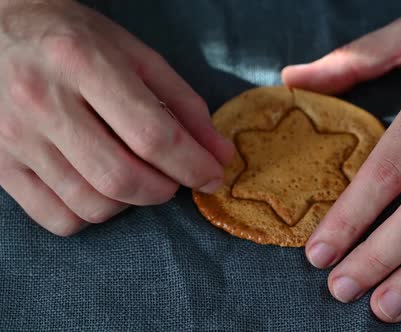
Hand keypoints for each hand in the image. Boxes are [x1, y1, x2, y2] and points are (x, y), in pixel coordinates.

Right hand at [0, 0, 233, 235]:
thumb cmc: (76, 41)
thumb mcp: (136, 57)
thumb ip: (184, 105)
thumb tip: (220, 155)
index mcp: (83, 63)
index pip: (151, 135)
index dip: (192, 165)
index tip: (212, 176)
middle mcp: (42, 101)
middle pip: (122, 178)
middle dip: (165, 190)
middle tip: (174, 178)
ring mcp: (14, 138)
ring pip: (92, 205)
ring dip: (132, 202)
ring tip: (137, 176)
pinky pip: (57, 218)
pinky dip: (93, 215)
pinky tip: (100, 188)